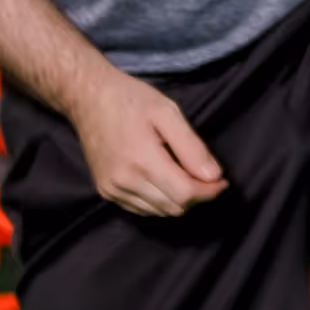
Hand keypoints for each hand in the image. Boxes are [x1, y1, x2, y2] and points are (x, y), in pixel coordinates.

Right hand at [72, 66, 226, 217]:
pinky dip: (160, 202)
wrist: (87, 97)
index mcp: (141, 159)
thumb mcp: (167, 112)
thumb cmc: (130, 99)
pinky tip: (165, 182)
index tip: (222, 180)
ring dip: (179, 201)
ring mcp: (112, 189)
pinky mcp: (105, 191)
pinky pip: (142, 209)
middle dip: (197, 196)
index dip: (210, 191)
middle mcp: (124, 180)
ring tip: (187, 177)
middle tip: (207, 178)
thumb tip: (214, 176)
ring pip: (159, 212)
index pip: (186, 193)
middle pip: (174, 207)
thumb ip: (191, 146)